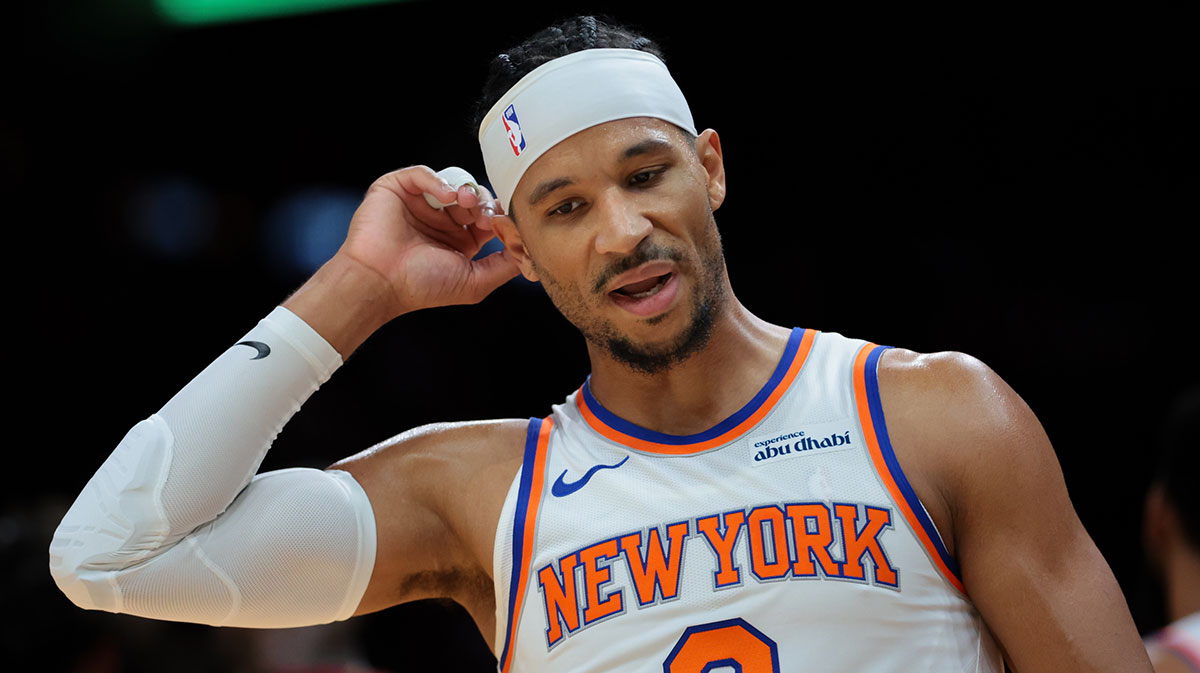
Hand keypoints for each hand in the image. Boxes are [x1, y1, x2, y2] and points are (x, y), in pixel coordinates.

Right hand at [337, 165, 519, 317]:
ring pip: (454, 183)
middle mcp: (442, 220)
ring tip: (467, 204)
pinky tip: (446, 198)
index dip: (501, 217)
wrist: (380, 281)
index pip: (490, 218)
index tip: (507, 225)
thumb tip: (529, 252)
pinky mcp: (398, 189)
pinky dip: (438, 181)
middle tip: (487, 215)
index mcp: (460, 240)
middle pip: (476, 198)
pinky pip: (423, 173)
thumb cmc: (421, 286)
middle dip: (486, 204)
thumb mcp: (474, 282)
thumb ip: (504, 266)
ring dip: (467, 191)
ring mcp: (421, 203)